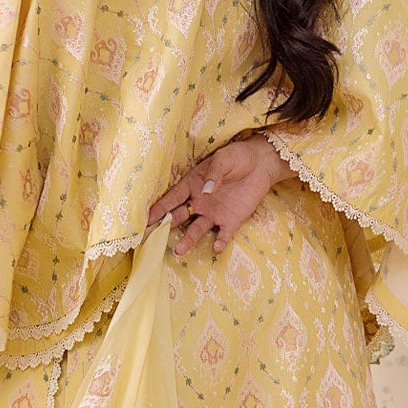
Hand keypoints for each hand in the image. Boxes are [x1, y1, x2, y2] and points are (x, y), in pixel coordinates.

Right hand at [147, 134, 288, 254]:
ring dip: (189, 239)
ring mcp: (214, 213)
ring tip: (179, 251)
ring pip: (197, 229)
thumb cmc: (238, 156)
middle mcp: (200, 202)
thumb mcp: (223, 159)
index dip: (159, 209)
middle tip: (152, 238)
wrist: (261, 164)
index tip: (146, 220)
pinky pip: (223, 234)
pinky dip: (220, 241)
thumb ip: (213, 175)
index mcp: (193, 185)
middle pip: (179, 216)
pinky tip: (216, 248)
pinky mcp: (231, 220)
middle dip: (165, 226)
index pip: (172, 198)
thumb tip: (205, 192)